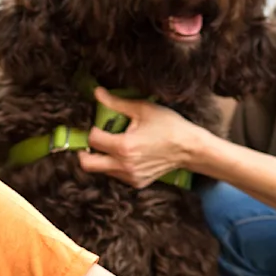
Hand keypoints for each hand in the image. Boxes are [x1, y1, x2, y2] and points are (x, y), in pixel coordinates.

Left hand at [76, 88, 203, 188]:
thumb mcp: (143, 109)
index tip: (98, 123)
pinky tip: (128, 154)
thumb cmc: (169, 126)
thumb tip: (96, 93)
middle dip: (85, 151)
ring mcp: (130, 177)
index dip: (92, 129)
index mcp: (124, 146)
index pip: (92, 139)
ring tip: (115, 144)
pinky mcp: (136, 183)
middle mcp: (124, 165)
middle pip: (87, 164)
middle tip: (94, 140)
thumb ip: (116, 103)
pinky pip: (116, 175)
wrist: (190, 149)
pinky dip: (115, 165)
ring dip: (102, 157)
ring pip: (101, 170)